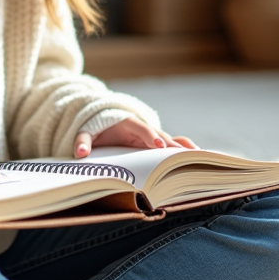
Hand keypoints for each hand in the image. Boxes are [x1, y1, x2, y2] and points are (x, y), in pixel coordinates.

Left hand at [73, 118, 197, 157]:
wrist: (100, 122)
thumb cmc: (94, 128)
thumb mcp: (85, 132)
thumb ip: (82, 140)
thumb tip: (81, 153)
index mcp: (127, 122)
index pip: (140, 128)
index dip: (150, 136)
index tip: (158, 145)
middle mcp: (142, 128)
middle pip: (160, 135)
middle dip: (170, 146)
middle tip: (183, 157)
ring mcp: (150, 136)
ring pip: (169, 140)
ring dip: (181, 147)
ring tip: (197, 156)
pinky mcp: (153, 144)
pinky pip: (170, 145)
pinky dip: (182, 149)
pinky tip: (196, 157)